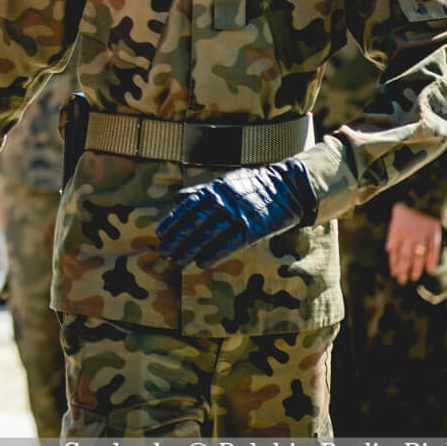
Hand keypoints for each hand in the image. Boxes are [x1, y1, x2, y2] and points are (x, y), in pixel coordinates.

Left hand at [157, 158, 317, 266]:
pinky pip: (230, 244)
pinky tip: (201, 263)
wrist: (286, 187)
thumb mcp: (224, 182)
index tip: (160, 235)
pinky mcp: (253, 228)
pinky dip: (214, 254)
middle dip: (177, 240)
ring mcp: (238, 215)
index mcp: (214, 190)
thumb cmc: (251, 186)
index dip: (172, 222)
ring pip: (208, 236)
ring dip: (191, 250)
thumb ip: (200, 191)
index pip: (186, 208)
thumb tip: (176, 199)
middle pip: (194, 224)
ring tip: (178, 262)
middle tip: (163, 253)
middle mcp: (223, 202)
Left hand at [385, 202, 442, 283]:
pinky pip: (433, 249)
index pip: (395, 252)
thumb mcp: (395, 220)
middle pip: (406, 256)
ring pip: (418, 255)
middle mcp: (409, 235)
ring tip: (413, 278)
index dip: (395, 264)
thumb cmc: (406, 209)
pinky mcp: (434, 234)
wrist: (422, 196)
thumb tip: (389, 249)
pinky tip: (430, 269)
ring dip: (416, 268)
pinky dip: (432, 259)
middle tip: (402, 281)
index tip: (395, 274)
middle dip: (403, 270)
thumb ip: (393, 235)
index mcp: (398, 232)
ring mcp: (422, 235)